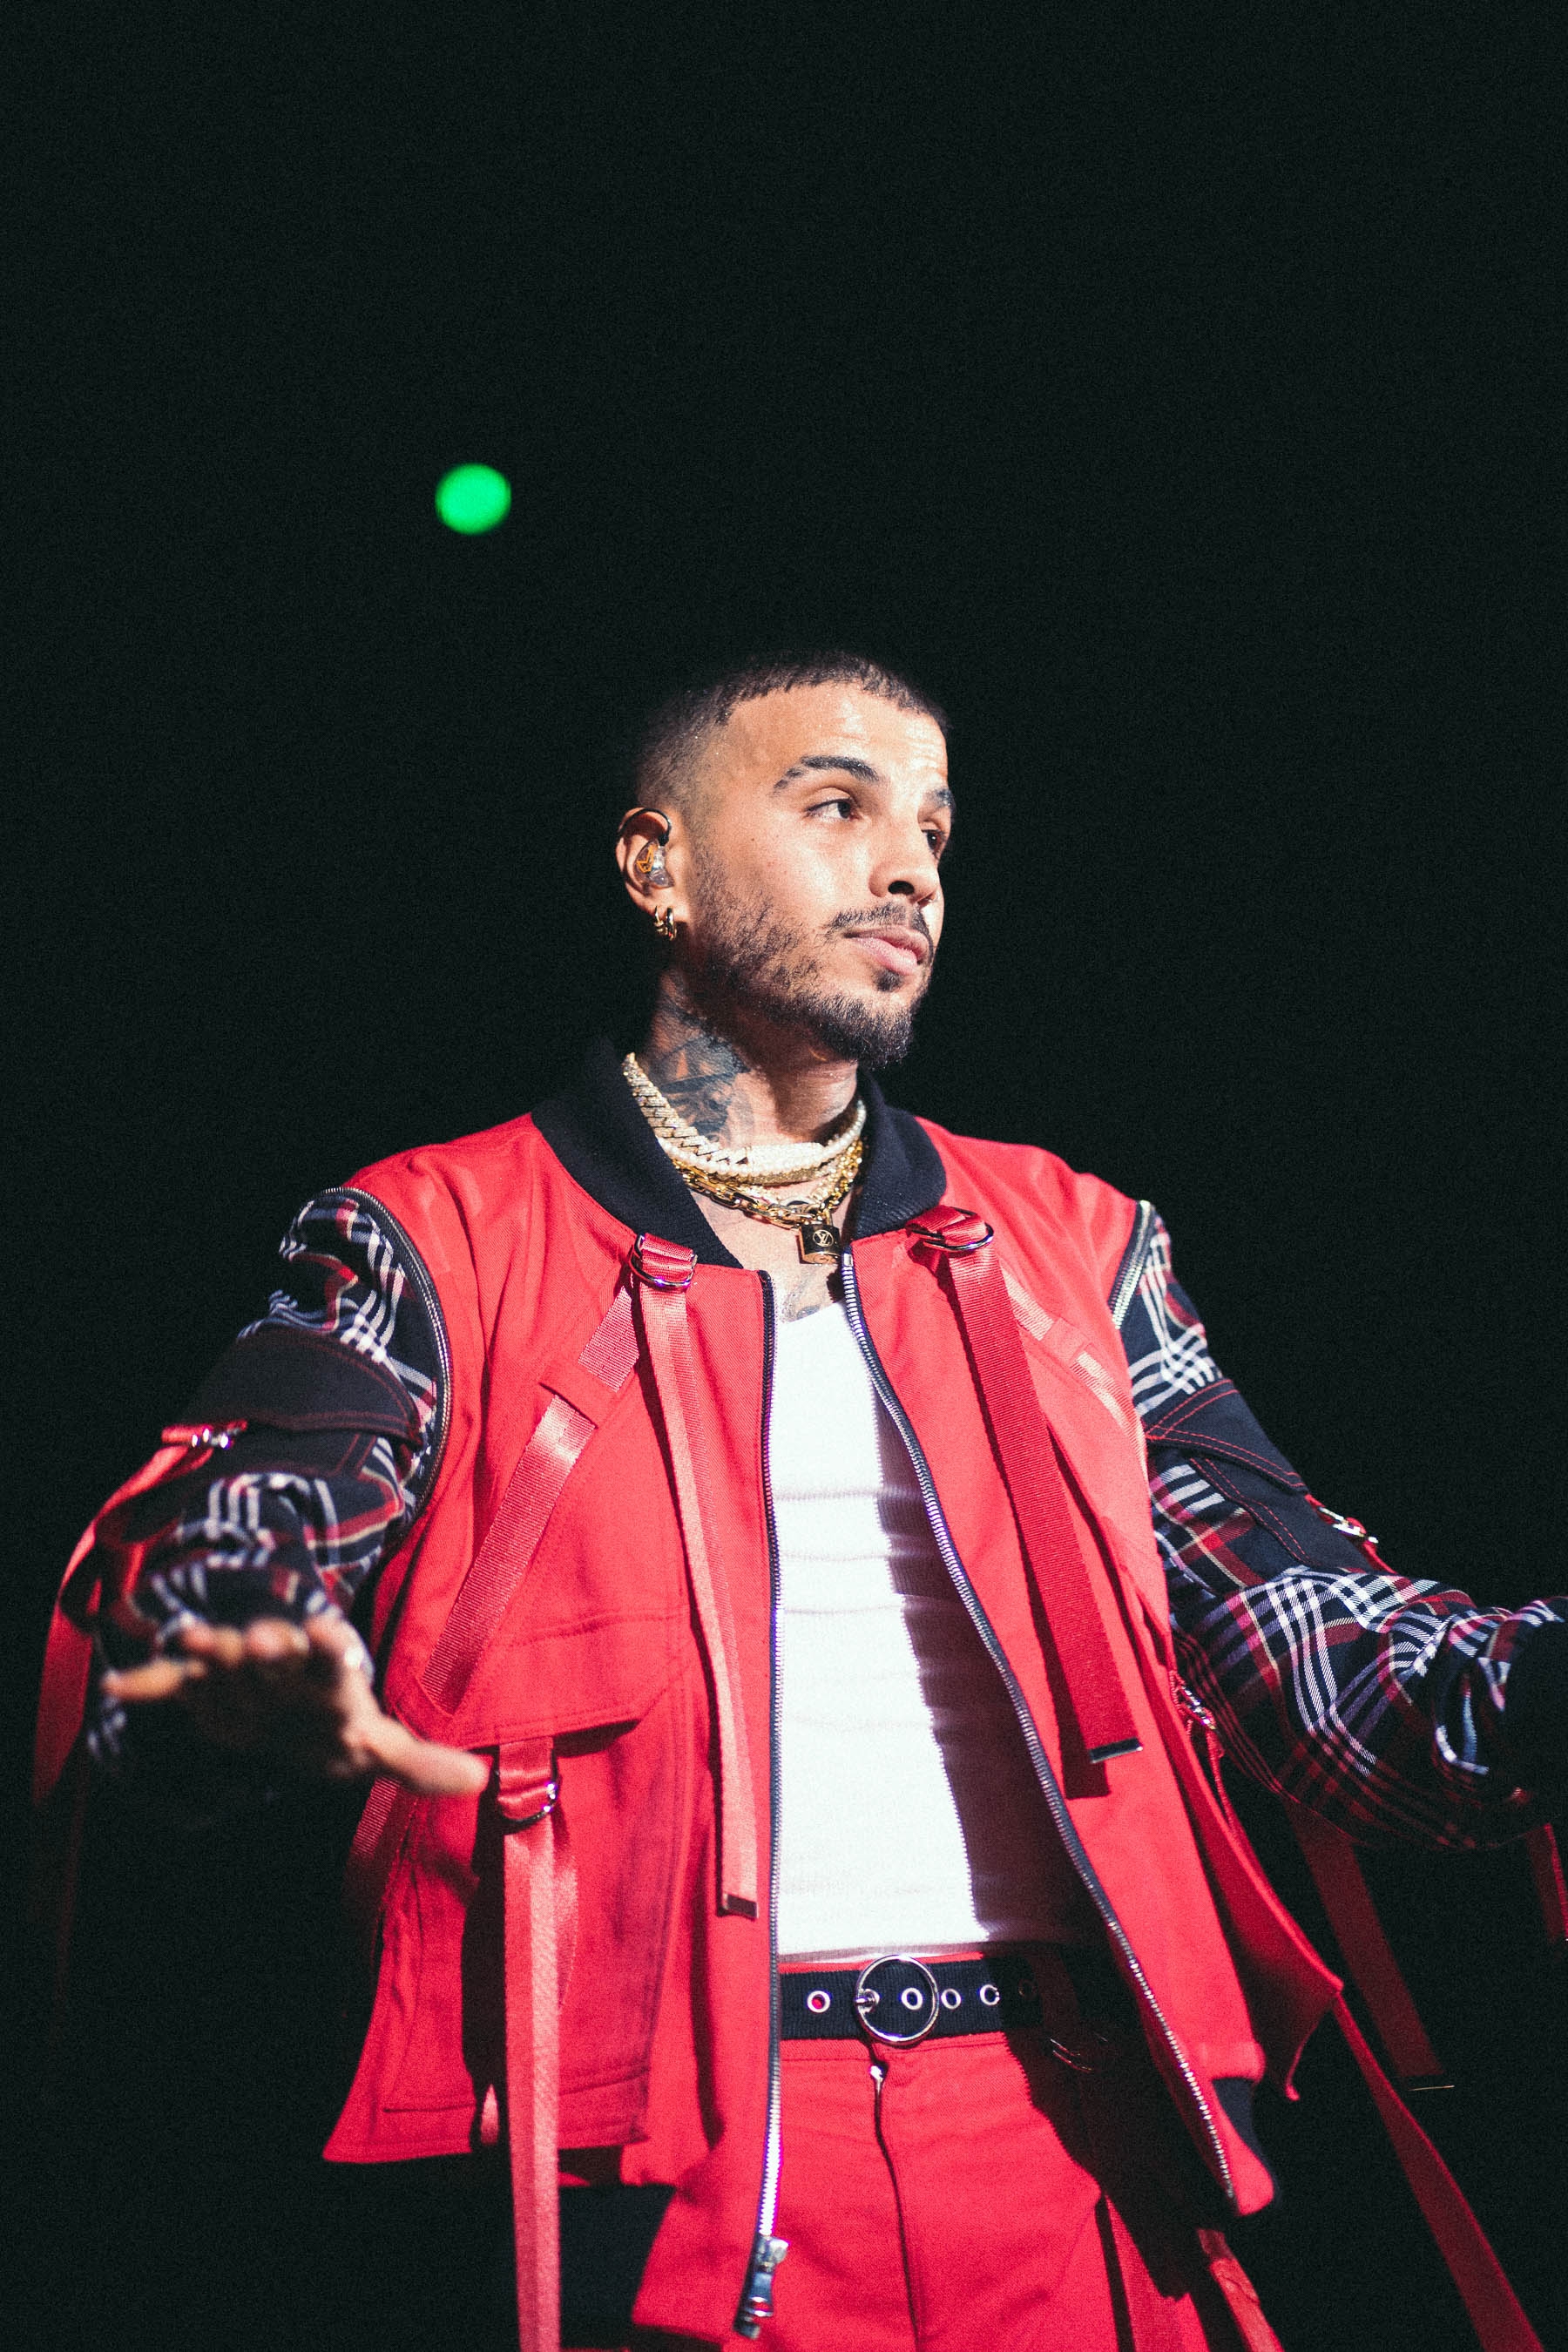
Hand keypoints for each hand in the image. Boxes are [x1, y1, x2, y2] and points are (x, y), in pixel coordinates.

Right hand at [100, 1614, 490, 1797]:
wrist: (284, 1704)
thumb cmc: (334, 1723)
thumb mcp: (376, 1744)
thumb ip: (421, 1764)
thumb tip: (483, 1785)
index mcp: (329, 1675)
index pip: (334, 1657)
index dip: (329, 1645)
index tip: (325, 1629)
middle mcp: (284, 1663)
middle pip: (275, 1649)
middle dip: (266, 1642)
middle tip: (255, 1637)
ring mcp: (239, 1670)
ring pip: (223, 1651)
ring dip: (208, 1646)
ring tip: (188, 1638)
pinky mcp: (201, 1686)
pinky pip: (172, 1682)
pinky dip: (148, 1682)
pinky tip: (118, 1684)